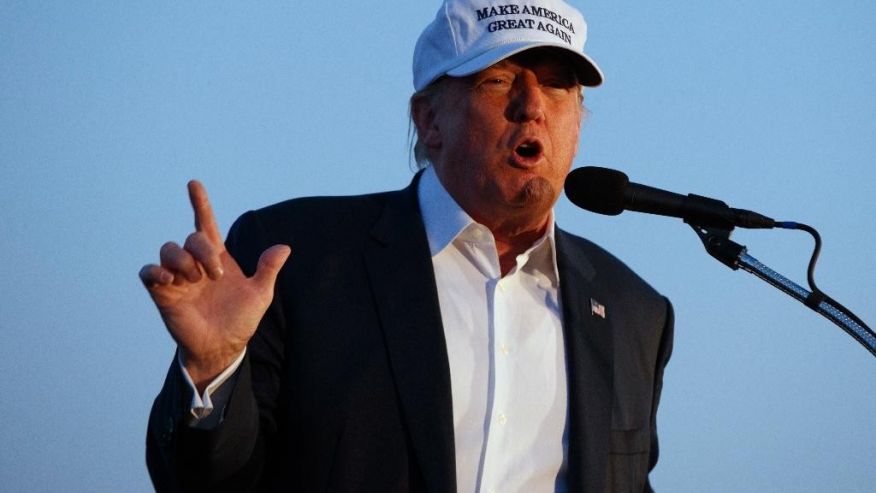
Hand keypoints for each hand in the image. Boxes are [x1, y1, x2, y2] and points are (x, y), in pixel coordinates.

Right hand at [139, 181, 290, 390]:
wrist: (223, 347)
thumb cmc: (240, 320)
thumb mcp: (260, 294)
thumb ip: (268, 269)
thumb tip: (284, 247)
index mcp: (218, 258)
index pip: (205, 224)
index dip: (200, 203)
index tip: (194, 184)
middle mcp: (196, 264)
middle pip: (191, 239)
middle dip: (203, 251)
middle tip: (216, 274)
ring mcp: (178, 278)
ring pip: (168, 250)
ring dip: (182, 260)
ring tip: (196, 280)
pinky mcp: (163, 293)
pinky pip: (148, 272)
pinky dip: (155, 271)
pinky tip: (170, 279)